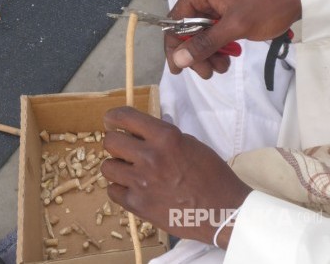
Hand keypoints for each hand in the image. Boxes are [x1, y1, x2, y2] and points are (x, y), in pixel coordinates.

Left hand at [101, 107, 251, 247]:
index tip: (111, 120)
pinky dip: (121, 189)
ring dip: (117, 167)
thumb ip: (163, 137)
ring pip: (107, 167)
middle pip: (109, 142)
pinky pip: (113, 190)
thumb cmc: (212, 175)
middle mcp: (149, 156)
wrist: (222, 212)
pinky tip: (134, 189)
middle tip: (124, 149)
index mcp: (165, 137)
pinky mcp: (137, 205)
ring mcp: (140, 182)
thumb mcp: (190, 144)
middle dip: (116, 143)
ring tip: (130, 172)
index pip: (124, 117)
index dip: (113, 117)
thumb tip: (140, 131)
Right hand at [166, 0, 301, 77]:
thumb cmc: (267, 6)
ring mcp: (215, 9)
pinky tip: (227, 60)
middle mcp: (204, 0)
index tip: (178, 69)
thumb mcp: (235, 26)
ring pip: (200, 38)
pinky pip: (214, 37)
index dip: (174, 47)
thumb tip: (178, 60)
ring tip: (222, 68)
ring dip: (208, 56)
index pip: (175, 22)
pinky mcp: (226, 17)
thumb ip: (205, 43)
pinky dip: (218, 51)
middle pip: (187, 33)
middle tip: (207, 73)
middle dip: (196, 55)